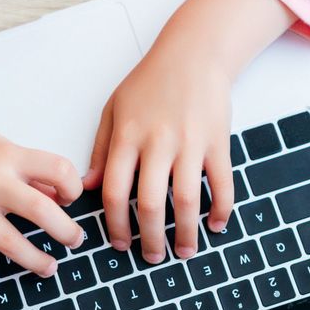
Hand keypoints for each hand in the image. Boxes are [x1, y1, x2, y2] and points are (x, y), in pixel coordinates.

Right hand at [0, 70, 83, 293]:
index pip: (57, 169)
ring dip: (35, 261)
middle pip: (40, 211)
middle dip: (66, 231)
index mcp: (7, 156)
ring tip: (48, 267)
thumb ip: (27, 167)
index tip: (71, 200)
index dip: (73, 187)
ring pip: (10, 242)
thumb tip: (58, 195)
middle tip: (74, 241)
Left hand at [86, 44, 232, 264]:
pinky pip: (222, 183)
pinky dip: (221, 209)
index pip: (113, 191)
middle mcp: (157, 142)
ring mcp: (190, 143)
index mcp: (127, 137)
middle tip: (152, 256)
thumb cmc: (150, 82)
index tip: (120, 243)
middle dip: (149, 238)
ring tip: (184, 251)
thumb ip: (100, 150)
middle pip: (149, 203)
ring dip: (185, 233)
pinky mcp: (218, 142)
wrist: (194, 52)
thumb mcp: (113, 109)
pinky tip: (216, 225)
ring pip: (186, 200)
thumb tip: (87, 189)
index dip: (115, 224)